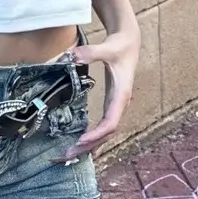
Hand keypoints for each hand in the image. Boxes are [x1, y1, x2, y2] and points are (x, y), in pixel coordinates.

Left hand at [66, 14, 139, 156]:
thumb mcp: (106, 48)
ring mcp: (116, 106)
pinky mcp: (111, 104)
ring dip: (90, 145)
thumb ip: (90, 53)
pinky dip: (93, 138)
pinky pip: (103, 127)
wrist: (129, 43)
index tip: (81, 141)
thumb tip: (71, 56)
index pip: (110, 123)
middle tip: (68, 155)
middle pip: (106, 134)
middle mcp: (120, 105)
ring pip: (105, 133)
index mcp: (121, 95)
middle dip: (89, 146)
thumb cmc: (120, 46)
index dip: (97, 134)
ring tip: (70, 155)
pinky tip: (82, 146)